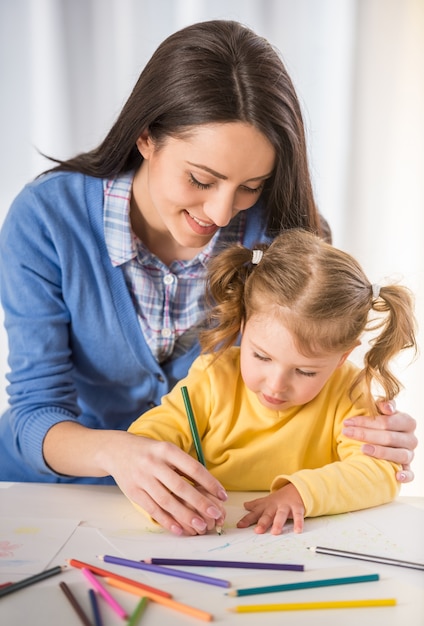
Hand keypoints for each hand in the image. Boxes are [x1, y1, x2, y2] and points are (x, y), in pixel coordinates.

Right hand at [105, 433, 226, 535]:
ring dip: (185, 515)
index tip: (222, 495)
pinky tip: (179, 528)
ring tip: (200, 525)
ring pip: (166, 501)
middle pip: (180, 486)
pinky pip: (152, 509)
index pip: (193, 468)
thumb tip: (208, 486)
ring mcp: (142, 478)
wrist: (116, 450)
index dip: (209, 482)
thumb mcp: (166, 450)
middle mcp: (154, 464)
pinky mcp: (133, 492)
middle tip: (215, 514)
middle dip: (200, 502)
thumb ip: (183, 466)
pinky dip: (167, 521)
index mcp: (167, 450)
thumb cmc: (149, 452)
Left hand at [236, 483, 304, 534]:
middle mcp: (274, 506)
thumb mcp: (266, 501)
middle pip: (267, 515)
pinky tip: (297, 530)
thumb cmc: (278, 499)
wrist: (295, 488)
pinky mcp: (296, 507)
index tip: (239, 526)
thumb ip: (255, 505)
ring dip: (278, 523)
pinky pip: (297, 515)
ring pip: (281, 515)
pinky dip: (298, 522)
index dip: (247, 519)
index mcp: (266, 506)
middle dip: (262, 522)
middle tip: (258, 531)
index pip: (255, 513)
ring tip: (275, 532)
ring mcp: (285, 506)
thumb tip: (244, 505)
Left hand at [342, 400, 416, 482]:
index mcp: (407, 422)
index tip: (347, 422)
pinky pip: (410, 474)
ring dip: (380, 452)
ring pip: (399, 455)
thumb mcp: (380, 410)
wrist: (383, 435)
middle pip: (389, 438)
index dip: (366, 421)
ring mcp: (410, 454)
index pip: (386, 422)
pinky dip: (405, 476)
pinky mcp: (408, 467)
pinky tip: (396, 476)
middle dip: (365, 435)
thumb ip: (383, 404)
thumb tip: (386, 407)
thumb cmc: (380, 421)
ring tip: (362, 449)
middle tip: (346, 433)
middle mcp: (411, 438)